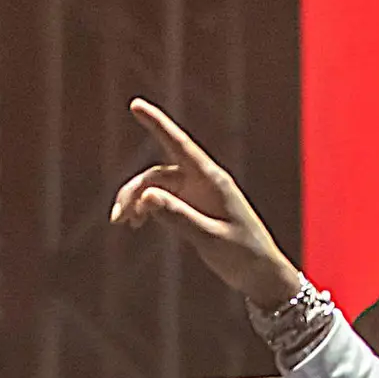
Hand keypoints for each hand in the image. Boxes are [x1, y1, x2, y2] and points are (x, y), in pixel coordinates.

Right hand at [108, 98, 308, 313]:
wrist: (261, 273)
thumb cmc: (242, 255)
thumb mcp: (209, 238)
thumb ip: (178, 217)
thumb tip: (146, 197)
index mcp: (212, 180)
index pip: (179, 145)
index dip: (156, 124)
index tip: (135, 105)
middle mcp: (203, 181)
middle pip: (157, 174)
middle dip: (132, 192)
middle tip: (117, 221)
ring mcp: (197, 194)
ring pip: (156, 188)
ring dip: (136, 202)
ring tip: (125, 225)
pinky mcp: (194, 208)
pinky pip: (163, 200)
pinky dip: (146, 209)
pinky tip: (136, 224)